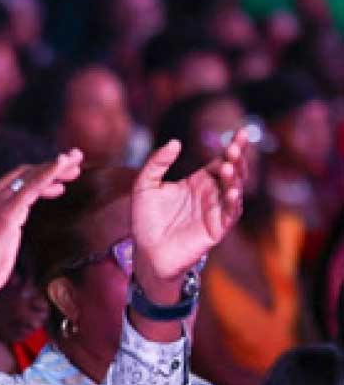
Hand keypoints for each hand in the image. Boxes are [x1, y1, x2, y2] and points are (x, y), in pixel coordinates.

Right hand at [0, 149, 82, 300]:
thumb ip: (0, 229)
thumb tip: (9, 229)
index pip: (13, 182)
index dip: (38, 177)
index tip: (58, 183)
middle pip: (24, 174)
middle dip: (51, 168)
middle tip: (75, 162)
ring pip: (30, 176)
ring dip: (56, 168)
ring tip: (76, 163)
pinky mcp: (6, 213)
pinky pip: (32, 186)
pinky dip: (49, 173)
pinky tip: (63, 163)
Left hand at [132, 131, 246, 297]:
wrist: (145, 252)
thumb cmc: (145, 219)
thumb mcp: (144, 185)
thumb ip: (157, 162)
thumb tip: (175, 142)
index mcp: (199, 181)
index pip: (221, 160)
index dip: (233, 147)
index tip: (240, 132)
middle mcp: (211, 194)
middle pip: (233, 172)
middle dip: (237, 158)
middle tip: (234, 147)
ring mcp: (216, 211)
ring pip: (235, 190)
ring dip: (235, 177)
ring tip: (228, 166)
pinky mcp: (217, 229)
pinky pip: (230, 213)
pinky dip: (234, 201)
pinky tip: (233, 190)